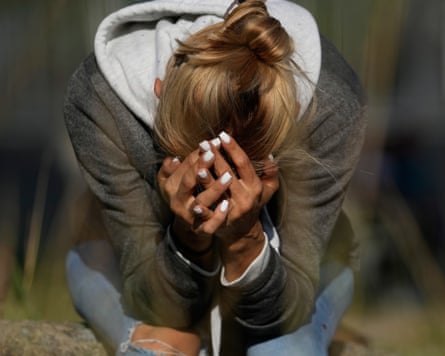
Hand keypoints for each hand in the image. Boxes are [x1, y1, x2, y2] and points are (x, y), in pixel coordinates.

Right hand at [157, 146, 231, 253]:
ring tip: (228, 176)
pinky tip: (227, 204)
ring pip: (201, 202)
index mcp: (172, 188)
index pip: (184, 168)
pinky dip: (218, 216)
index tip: (211, 142)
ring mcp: (190, 217)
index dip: (197, 155)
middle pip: (189, 182)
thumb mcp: (171, 182)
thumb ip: (170, 169)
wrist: (189, 226)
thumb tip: (174, 159)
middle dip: (201, 167)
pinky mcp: (202, 229)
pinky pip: (209, 225)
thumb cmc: (184, 196)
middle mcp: (179, 202)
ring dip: (214, 189)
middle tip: (213, 153)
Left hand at [193, 132, 279, 279]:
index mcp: (254, 186)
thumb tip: (270, 156)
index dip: (233, 148)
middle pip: (227, 174)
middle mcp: (244, 198)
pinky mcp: (220, 223)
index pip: (243, 163)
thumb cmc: (252, 204)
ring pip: (217, 193)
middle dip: (215, 157)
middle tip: (204, 143)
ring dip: (206, 179)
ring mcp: (232, 211)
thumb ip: (270, 174)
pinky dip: (202, 209)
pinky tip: (193, 200)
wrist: (242, 232)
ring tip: (197, 165)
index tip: (222, 135)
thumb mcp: (266, 191)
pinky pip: (209, 215)